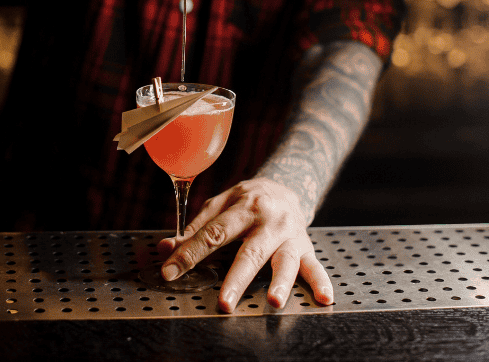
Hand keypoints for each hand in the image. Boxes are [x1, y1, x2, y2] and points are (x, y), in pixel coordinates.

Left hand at [157, 178, 333, 312]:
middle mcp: (269, 220)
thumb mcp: (219, 205)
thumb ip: (194, 228)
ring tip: (273, 301)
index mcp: (243, 206)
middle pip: (250, 251)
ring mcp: (290, 235)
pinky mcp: (306, 247)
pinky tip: (324, 299)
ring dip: (280, 282)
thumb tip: (164, 249)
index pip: (213, 233)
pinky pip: (315, 266)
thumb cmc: (247, 200)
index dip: (190, 253)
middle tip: (223, 303)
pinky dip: (321, 283)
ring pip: (285, 260)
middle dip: (236, 279)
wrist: (287, 185)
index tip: (170, 272)